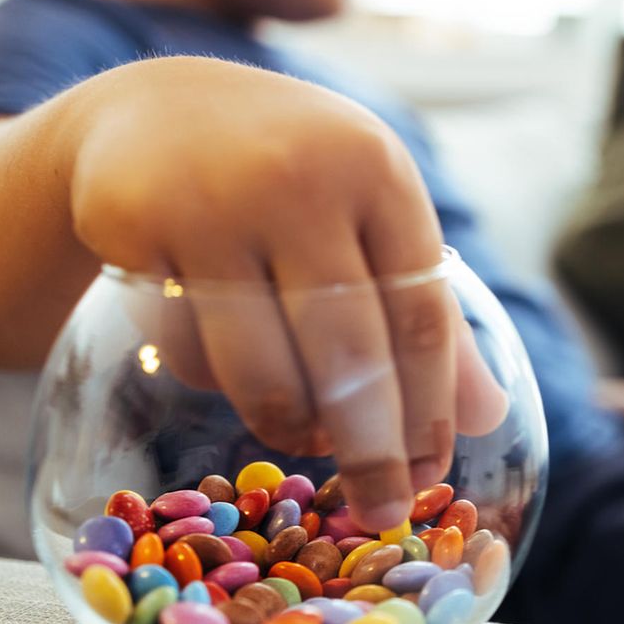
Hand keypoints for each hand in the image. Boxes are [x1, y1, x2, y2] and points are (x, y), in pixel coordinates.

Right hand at [69, 57, 505, 529]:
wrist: (154, 109)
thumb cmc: (292, 175)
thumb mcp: (369, 215)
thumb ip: (426, 311)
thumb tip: (489, 418)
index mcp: (377, 171)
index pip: (420, 314)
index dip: (430, 407)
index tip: (430, 474)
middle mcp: (300, 178)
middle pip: (348, 352)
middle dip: (371, 448)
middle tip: (381, 514)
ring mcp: (211, 202)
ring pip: (262, 366)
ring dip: (290, 424)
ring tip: (305, 435)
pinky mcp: (135, 228)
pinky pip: (189, 351)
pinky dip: (217, 383)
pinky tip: (230, 368)